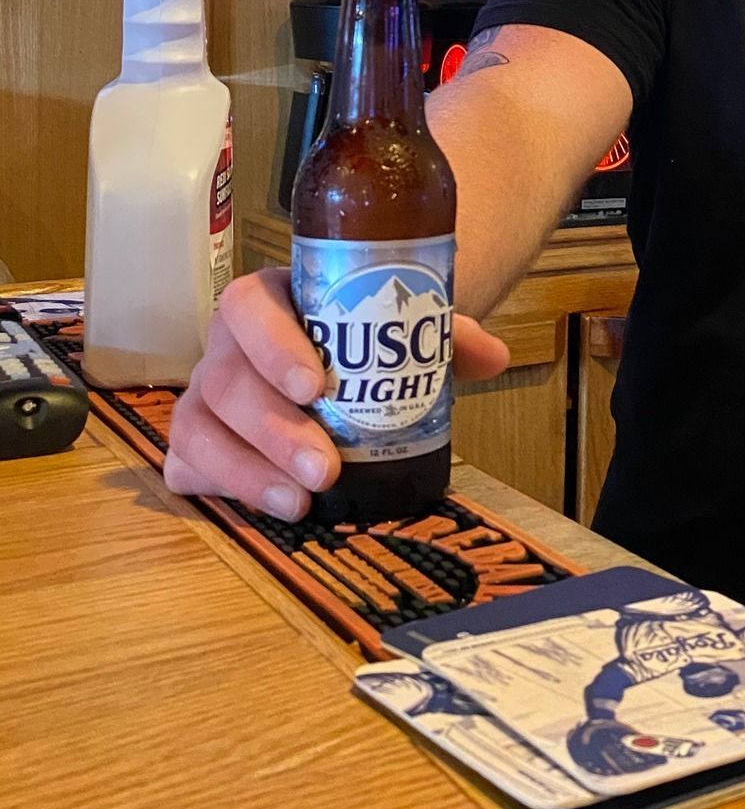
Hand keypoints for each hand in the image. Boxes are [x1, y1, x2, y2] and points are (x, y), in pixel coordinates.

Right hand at [163, 267, 510, 520]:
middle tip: (324, 467)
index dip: (272, 346)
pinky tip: (264, 507)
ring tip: (301, 502)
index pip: (249, 307)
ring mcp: (204, 397)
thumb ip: (445, 334)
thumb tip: (492, 355)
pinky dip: (219, 490)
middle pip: (226, 380)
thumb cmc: (362, 341)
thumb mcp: (399, 329)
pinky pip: (187, 468)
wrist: (341, 359)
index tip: (314, 387)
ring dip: (248, 471)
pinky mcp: (199, 444)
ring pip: (199, 429)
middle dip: (274, 430)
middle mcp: (226, 347)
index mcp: (269, 301)